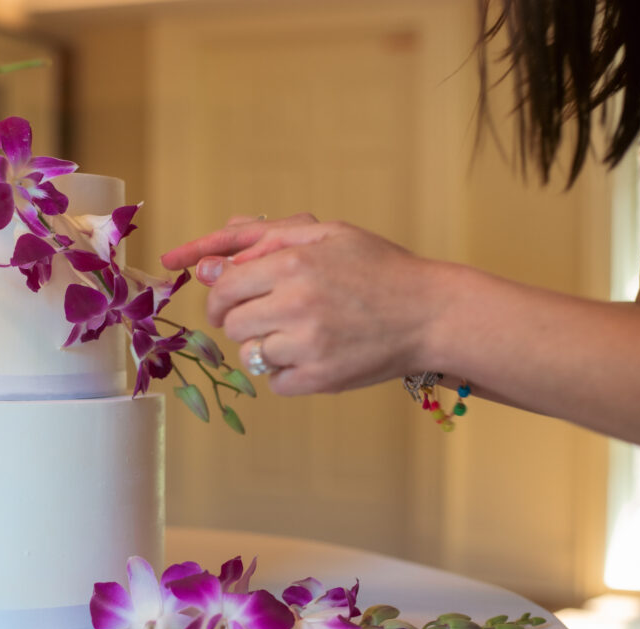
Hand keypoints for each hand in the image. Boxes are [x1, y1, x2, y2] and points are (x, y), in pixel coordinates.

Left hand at [166, 215, 444, 395]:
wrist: (432, 313)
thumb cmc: (379, 269)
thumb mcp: (329, 235)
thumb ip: (266, 239)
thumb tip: (207, 262)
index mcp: (294, 264)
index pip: (224, 287)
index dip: (219, 297)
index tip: (226, 304)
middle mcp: (296, 304)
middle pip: (231, 324)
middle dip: (240, 321)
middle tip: (264, 318)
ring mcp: (308, 345)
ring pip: (250, 356)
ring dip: (262, 348)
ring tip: (292, 336)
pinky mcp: (320, 379)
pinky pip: (275, 383)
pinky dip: (285, 374)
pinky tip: (309, 356)